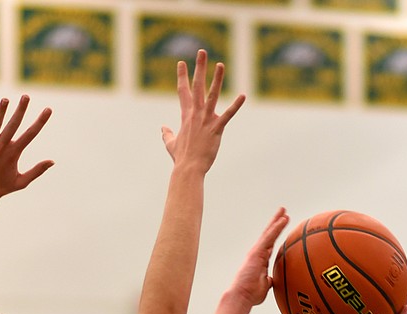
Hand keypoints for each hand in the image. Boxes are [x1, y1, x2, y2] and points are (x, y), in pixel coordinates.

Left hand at [0, 95, 53, 201]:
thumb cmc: (2, 188)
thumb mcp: (22, 182)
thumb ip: (37, 170)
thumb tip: (52, 161)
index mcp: (14, 153)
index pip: (30, 134)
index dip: (40, 121)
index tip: (48, 110)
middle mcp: (1, 147)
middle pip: (13, 125)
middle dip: (20, 110)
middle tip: (26, 96)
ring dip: (0, 111)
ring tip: (5, 99)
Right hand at [161, 49, 244, 171]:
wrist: (188, 169)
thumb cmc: (181, 158)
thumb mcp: (170, 144)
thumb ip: (167, 134)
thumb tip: (162, 128)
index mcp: (186, 116)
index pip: (183, 91)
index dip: (182, 76)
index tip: (181, 63)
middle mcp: (195, 114)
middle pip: (197, 86)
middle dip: (199, 68)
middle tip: (201, 51)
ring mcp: (206, 120)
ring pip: (212, 95)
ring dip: (217, 79)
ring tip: (221, 64)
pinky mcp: (216, 129)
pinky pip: (227, 115)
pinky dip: (235, 106)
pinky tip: (243, 96)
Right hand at [227, 208, 289, 307]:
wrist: (242, 296)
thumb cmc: (251, 294)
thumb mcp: (265, 286)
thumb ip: (269, 280)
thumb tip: (274, 279)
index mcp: (260, 260)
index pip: (270, 244)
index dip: (275, 234)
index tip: (281, 227)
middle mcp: (257, 253)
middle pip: (268, 235)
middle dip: (275, 223)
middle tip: (283, 213)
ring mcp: (256, 251)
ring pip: (269, 233)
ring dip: (277, 221)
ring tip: (284, 211)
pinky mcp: (256, 252)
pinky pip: (269, 237)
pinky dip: (276, 227)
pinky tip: (283, 220)